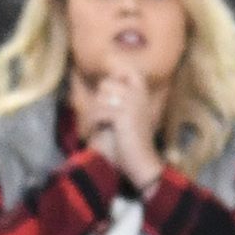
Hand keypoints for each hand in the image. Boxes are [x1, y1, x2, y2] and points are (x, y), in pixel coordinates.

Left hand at [84, 67, 165, 188]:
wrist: (141, 163)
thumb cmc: (130, 144)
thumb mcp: (126, 118)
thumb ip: (116, 102)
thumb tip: (100, 88)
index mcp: (143, 95)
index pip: (128, 71)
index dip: (114, 76)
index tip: (106, 94)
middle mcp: (139, 95)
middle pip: (106, 83)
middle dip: (98, 100)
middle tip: (97, 117)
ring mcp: (132, 104)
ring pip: (100, 98)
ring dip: (92, 113)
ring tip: (93, 126)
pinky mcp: (124, 115)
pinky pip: (99, 111)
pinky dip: (91, 123)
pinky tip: (92, 131)